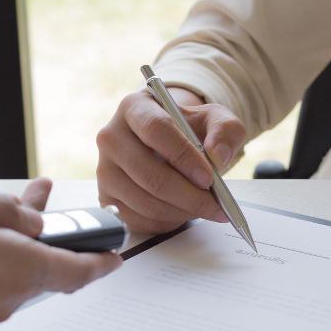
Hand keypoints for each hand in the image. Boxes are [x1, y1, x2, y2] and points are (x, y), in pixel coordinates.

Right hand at [96, 86, 246, 233]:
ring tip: (203, 208)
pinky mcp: (106, 198)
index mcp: (134, 107)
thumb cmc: (189, 130)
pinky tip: (182, 212)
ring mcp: (104, 170)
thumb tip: (218, 156)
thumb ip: (225, 130)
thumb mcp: (215, 120)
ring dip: (180, 212)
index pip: (156, 130)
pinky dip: (166, 222)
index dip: (184, 157)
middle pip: (149, 174)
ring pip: (144, 202)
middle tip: (215, 205)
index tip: (209, 178)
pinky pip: (137, 220)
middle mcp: (111, 137)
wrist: (169, 146)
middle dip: (188, 196)